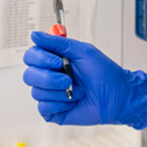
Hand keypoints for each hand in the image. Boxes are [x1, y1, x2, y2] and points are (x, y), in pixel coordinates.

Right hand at [22, 31, 146, 128]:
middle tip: (68, 80)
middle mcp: (49, 76)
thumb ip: (57, 43)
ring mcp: (50, 94)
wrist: (117, 96)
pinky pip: (44, 107)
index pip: (31, 56)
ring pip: (37, 92)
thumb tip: (34, 35)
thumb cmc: (104, 73)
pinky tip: (73, 102)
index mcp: (54, 60)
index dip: (40, 58)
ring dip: (60, 92)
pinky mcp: (52, 111)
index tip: (58, 61)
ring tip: (78, 91)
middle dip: (49, 78)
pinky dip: (61, 104)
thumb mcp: (82, 51)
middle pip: (29, 75)